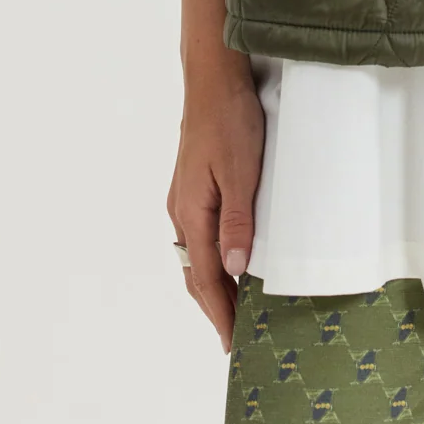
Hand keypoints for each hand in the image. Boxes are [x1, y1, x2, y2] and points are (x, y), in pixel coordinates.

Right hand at [166, 52, 264, 351]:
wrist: (213, 78)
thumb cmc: (230, 120)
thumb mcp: (241, 170)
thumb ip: (238, 220)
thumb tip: (235, 268)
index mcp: (191, 213)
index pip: (205, 278)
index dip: (220, 313)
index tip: (231, 344)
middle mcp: (181, 211)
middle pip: (194, 273)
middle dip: (214, 307)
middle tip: (234, 338)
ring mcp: (183, 198)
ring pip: (194, 256)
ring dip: (211, 285)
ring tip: (233, 308)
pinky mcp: (192, 186)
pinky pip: (197, 236)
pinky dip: (210, 260)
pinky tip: (226, 260)